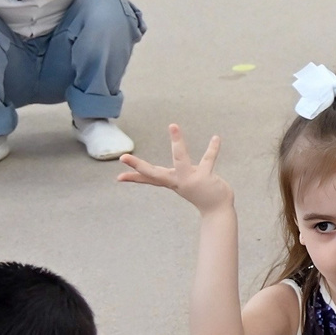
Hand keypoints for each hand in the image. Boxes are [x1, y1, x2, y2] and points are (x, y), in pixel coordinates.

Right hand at [115, 125, 231, 212]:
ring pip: (180, 159)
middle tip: (122, 157)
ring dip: (177, 142)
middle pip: (153, 172)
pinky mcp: (204, 177)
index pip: (149, 178)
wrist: (217, 209)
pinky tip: (216, 138)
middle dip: (137, 165)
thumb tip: (163, 171)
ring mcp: (190, 179)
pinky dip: (212, 148)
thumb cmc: (200, 194)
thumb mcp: (182, 184)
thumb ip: (174, 175)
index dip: (134, 177)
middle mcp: (177, 181)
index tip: (118, 178)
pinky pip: (208, 159)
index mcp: (171, 181)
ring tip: (172, 125)